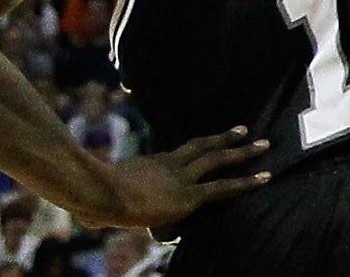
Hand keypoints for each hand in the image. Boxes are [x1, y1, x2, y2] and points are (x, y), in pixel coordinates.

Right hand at [88, 127, 269, 228]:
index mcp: (152, 163)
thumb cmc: (93, 199)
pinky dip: (246, 183)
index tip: (208, 144)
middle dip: (226, 139)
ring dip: (244, 152)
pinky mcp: (188, 196)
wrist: (102, 193)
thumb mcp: (97, 201)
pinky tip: (265, 178)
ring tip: (265, 145)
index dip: (196, 150)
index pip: (179, 155)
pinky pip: (223, 188)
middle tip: (246, 129)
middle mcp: (170, 165)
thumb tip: (83, 218)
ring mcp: (181, 178)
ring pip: (218, 160)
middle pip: (203, 146)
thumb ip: (97, 209)